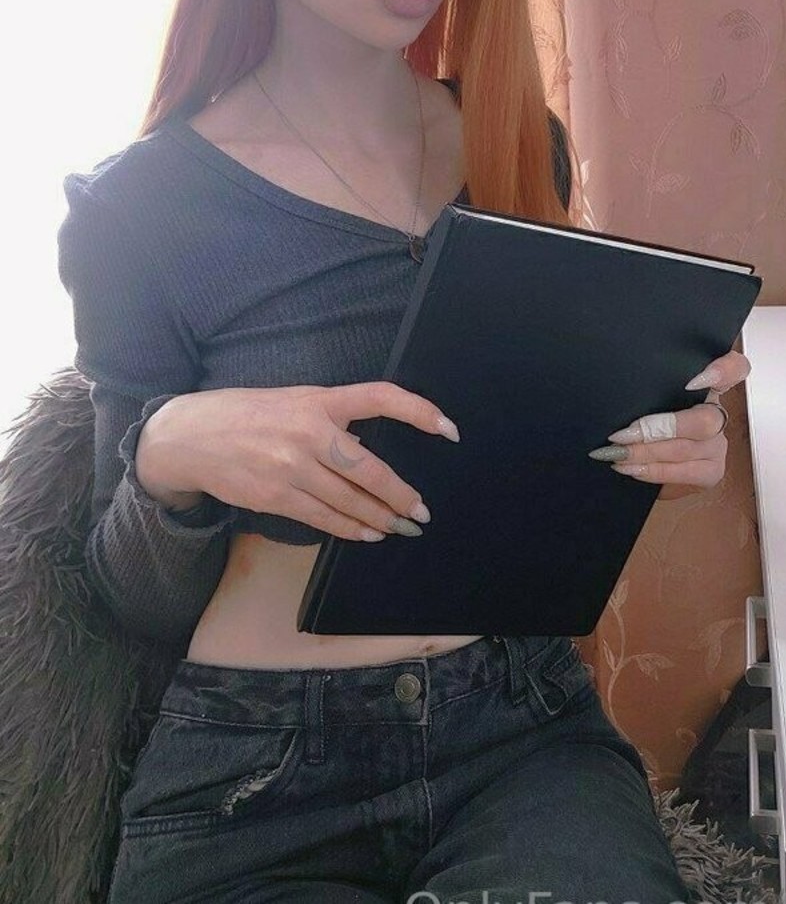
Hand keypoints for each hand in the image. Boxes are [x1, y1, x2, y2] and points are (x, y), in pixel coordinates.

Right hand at [135, 382, 458, 540]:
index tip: (448, 430)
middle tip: (422, 511)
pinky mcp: (275, 497)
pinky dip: (351, 529)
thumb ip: (332, 417)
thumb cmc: (248, 414)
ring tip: (402, 528)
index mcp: (319, 399)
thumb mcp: (295, 400)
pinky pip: (323, 519)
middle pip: (370, 469)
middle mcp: (309, 432)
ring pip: (350, 501)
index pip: (381, 397)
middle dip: (402, 496)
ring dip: (381, 518)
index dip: (420, 411)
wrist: (189, 437)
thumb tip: (372, 447)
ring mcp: (291, 467)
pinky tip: (368, 534)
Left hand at [588, 350, 749, 492]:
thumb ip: (651, 391)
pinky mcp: (713, 470)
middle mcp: (717, 414)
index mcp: (706, 387)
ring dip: (647, 452)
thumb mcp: (652, 401)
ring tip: (619, 453)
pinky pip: (686, 472)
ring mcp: (718, 444)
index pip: (734, 369)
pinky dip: (655, 471)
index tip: (693, 381)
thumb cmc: (649, 426)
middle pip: (703, 419)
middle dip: (658, 429)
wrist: (654, 465)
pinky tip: (634, 468)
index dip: (723, 371)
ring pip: (688, 448)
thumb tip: (619, 391)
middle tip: (624, 435)